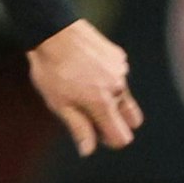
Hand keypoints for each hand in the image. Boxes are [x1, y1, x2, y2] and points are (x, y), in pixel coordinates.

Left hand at [28, 18, 140, 155]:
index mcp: (103, 103)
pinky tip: (86, 67)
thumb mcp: (59, 103)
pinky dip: (106, 77)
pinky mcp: (119, 57)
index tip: (96, 134)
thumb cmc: (51, 70)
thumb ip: (78, 127)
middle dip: (117, 121)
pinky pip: (118, 75)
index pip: (122, 137)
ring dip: (109, 96)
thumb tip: (88, 151)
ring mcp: (121, 70)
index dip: (110, 140)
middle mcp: (118, 88)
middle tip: (90, 112)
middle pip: (132, 118)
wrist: (53, 31)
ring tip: (81, 83)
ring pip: (123, 94)